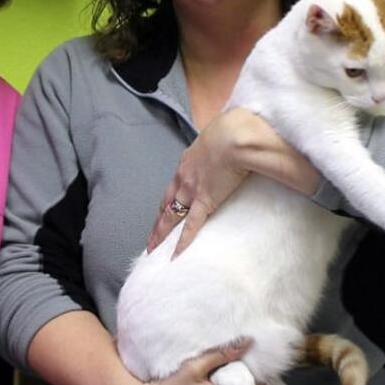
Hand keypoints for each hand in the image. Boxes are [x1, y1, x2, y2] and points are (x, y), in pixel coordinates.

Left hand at [147, 109, 252, 255]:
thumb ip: (216, 149)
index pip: (172, 187)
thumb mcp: (218, 138)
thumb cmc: (231, 132)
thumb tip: (223, 149)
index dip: (165, 202)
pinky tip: (176, 253)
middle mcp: (183, 178)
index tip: (161, 212)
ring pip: (171, 217)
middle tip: (150, 238)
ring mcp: (191, 190)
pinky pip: (191, 226)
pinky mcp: (204, 200)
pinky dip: (183, 241)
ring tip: (153, 249)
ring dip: (161, 234)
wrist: (234, 136)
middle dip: (157, 222)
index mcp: (187, 162)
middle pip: (165, 204)